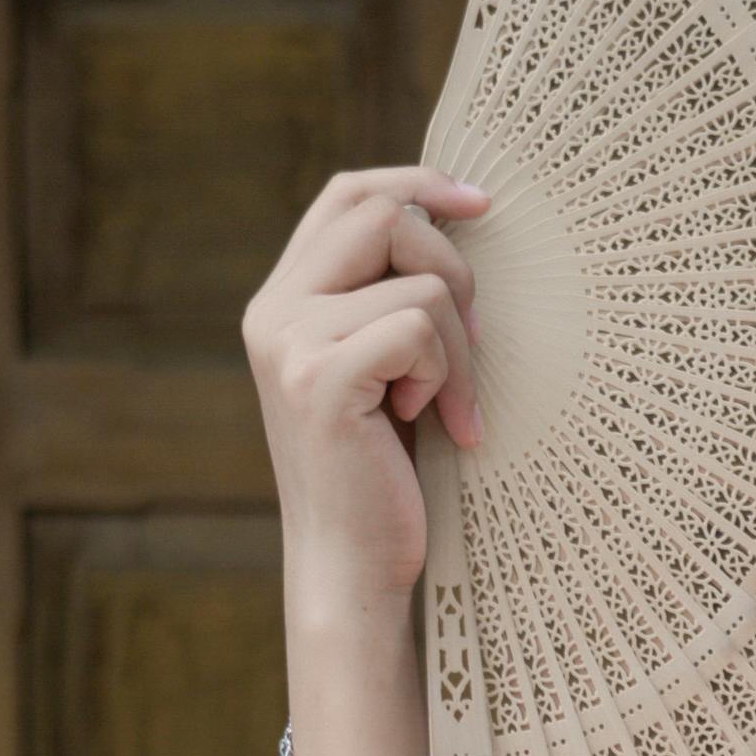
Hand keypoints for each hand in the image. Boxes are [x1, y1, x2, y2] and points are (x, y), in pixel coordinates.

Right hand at [241, 163, 494, 617]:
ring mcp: (291, 342)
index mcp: (285, 300)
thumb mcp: (385, 372)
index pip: (348, 194)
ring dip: (459, 349)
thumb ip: (390, 301)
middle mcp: (275, 311)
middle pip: (384, 215)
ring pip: (418, 282)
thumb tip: (457, 226)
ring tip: (446, 408)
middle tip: (471, 343)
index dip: (417, 184)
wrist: (353, 570)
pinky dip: (447, 376)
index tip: (480, 206)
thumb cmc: (384, 477)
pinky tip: (434, 425)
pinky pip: (417, 327)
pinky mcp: (321, 379)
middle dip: (453, 270)